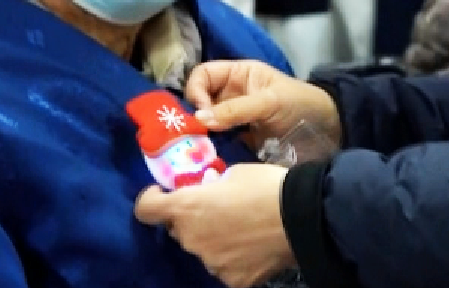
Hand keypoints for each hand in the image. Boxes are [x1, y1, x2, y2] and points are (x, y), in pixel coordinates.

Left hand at [135, 164, 293, 287]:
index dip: (151, 199)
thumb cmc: (267, 186)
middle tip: (216, 209)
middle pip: (179, 230)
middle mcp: (191, 239)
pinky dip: (233, 257)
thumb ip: (212, 185)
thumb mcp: (234, 172)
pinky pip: (224, 266)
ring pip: (203, 249)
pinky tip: (253, 247)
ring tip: (241, 230)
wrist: (302, 217)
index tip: (163, 193)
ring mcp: (211, 263)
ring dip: (213, 239)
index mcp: (187, 208)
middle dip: (191, 219)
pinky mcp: (232, 279)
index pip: (146, 209)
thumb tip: (210, 191)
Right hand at [186, 59, 340, 151]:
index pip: (202, 75)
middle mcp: (231, 95)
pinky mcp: (239, 141)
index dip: (196, 91)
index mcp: (239, 75)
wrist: (328, 130)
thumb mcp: (270, 102)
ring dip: (201, 136)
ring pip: (205, 125)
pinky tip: (211, 158)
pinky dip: (211, 150)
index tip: (202, 114)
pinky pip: (217, 143)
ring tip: (200, 151)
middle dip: (194, 118)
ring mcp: (234, 119)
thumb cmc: (301, 105)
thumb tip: (200, 119)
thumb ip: (236, 109)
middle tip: (195, 137)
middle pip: (198, 102)